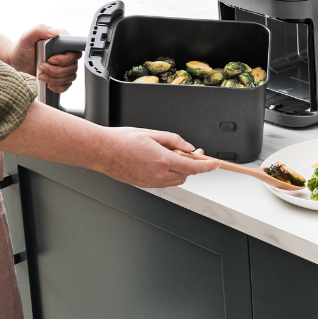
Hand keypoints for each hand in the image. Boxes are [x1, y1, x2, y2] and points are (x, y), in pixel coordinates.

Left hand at [6, 24, 80, 93]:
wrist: (15, 62)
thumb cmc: (21, 49)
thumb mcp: (27, 37)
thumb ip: (39, 29)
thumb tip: (54, 32)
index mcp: (62, 41)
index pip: (74, 51)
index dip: (65, 59)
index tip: (50, 60)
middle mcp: (65, 53)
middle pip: (73, 66)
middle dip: (56, 70)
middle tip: (41, 67)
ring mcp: (64, 66)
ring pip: (70, 76)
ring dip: (55, 79)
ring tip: (41, 75)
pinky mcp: (61, 77)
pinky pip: (67, 85)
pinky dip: (58, 87)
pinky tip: (48, 83)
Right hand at [97, 127, 219, 187]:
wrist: (102, 151)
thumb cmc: (121, 140)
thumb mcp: (152, 133)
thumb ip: (173, 140)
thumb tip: (187, 147)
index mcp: (162, 160)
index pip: (193, 167)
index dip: (207, 166)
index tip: (215, 164)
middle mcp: (158, 174)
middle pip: (186, 174)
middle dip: (192, 164)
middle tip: (190, 152)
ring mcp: (151, 182)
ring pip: (176, 180)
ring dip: (181, 170)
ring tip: (172, 155)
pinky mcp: (144, 185)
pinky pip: (165, 182)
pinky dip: (170, 174)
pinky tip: (162, 162)